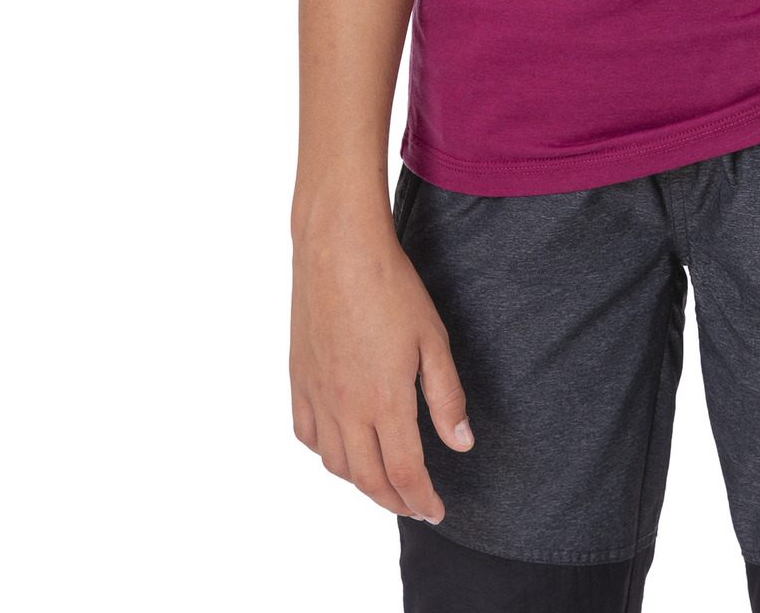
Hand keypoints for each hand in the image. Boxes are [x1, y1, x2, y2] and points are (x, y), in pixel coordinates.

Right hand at [290, 207, 471, 522]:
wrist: (339, 248)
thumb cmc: (392, 287)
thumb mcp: (433, 340)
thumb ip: (446, 397)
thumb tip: (460, 444)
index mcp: (383, 401)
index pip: (403, 473)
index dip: (421, 499)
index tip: (436, 511)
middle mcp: (345, 407)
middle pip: (367, 478)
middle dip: (394, 501)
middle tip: (415, 506)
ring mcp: (317, 394)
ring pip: (334, 462)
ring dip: (360, 481)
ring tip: (383, 480)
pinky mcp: (298, 377)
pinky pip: (307, 433)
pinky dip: (325, 452)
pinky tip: (341, 446)